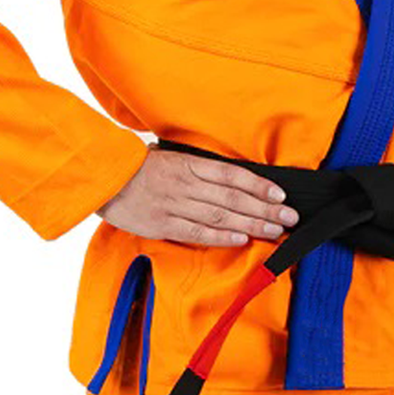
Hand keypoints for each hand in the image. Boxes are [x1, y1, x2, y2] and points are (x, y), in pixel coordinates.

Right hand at [96, 143, 299, 246]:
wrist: (103, 177)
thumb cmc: (140, 166)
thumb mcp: (171, 156)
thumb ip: (199, 167)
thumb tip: (234, 178)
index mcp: (189, 164)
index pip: (232, 175)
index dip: (259, 186)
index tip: (280, 195)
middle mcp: (186, 183)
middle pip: (233, 198)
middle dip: (265, 209)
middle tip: (290, 218)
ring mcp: (175, 204)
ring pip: (221, 216)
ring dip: (251, 225)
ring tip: (275, 231)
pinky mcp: (162, 223)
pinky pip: (197, 231)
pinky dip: (221, 236)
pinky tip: (242, 238)